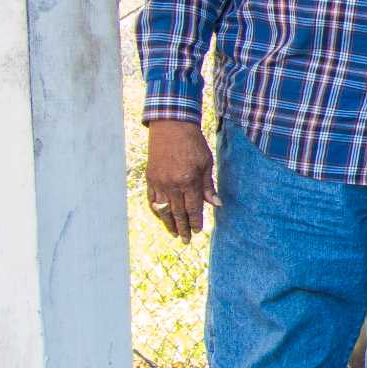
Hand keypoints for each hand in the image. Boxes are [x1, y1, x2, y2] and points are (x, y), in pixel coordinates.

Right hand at [145, 119, 219, 242]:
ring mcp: (159, 182)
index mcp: (188, 181)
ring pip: (163, 210)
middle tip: (187, 240)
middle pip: (178, 212)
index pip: (193, 208)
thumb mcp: (206, 163)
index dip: (196, 221)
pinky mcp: (150, 178)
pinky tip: (161, 218)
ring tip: (174, 234)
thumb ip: (208, 186)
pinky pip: (152, 200)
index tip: (199, 231)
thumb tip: (216, 204)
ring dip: (169, 223)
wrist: (171, 127)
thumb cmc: (193, 144)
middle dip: (183, 228)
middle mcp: (172, 185)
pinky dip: (157, 211)